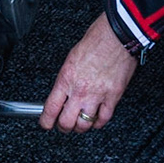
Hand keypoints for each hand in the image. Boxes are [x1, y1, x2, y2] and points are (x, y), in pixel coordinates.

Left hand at [39, 15, 138, 132]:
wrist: (117, 35)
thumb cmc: (96, 40)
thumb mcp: (71, 58)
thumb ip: (67, 78)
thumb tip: (64, 91)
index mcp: (66, 78)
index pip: (51, 108)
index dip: (46, 121)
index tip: (46, 124)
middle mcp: (80, 90)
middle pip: (66, 122)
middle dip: (63, 127)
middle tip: (63, 125)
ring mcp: (97, 95)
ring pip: (85, 124)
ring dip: (80, 127)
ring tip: (80, 124)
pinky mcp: (113, 96)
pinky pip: (104, 118)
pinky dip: (98, 123)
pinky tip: (96, 120)